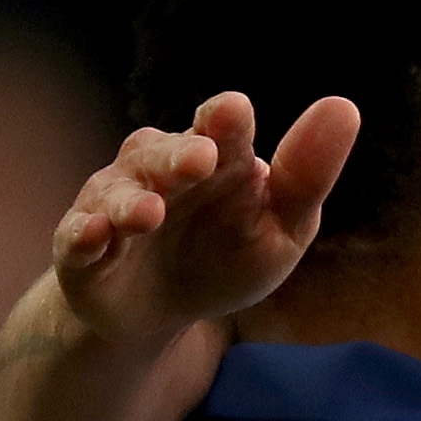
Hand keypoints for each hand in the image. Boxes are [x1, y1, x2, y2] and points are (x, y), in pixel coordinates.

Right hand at [50, 90, 362, 339]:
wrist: (162, 314)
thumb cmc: (226, 256)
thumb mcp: (280, 227)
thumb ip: (307, 177)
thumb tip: (344, 107)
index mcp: (214, 158)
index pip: (219, 130)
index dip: (222, 121)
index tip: (232, 112)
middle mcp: (159, 171)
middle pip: (163, 154)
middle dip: (177, 156)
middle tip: (199, 158)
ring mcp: (116, 206)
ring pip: (117, 193)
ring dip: (131, 202)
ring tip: (149, 214)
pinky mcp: (82, 250)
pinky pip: (76, 238)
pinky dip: (83, 236)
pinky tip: (94, 236)